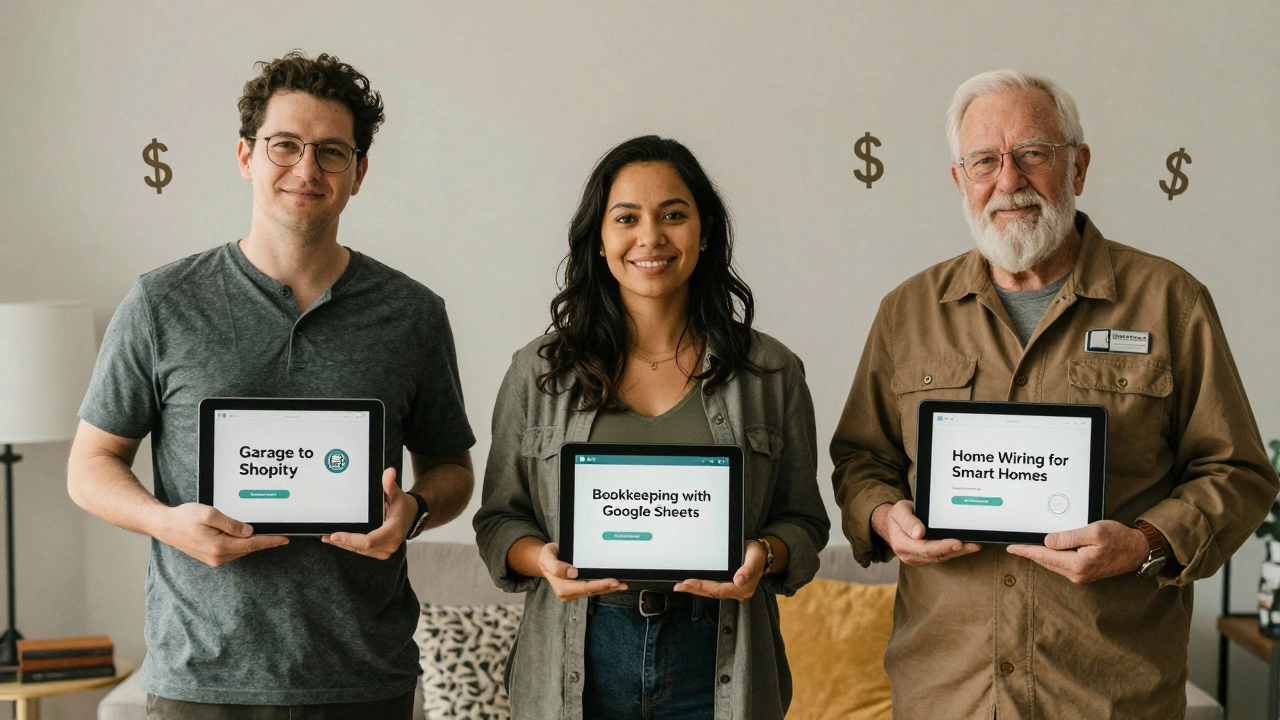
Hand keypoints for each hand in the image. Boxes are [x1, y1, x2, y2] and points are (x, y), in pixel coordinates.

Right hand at [155, 502, 288, 567]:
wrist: (166, 527)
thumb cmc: (185, 518)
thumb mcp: (209, 514)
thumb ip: (230, 523)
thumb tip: (249, 531)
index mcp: (219, 546)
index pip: (252, 544)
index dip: (270, 541)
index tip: (284, 540)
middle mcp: (218, 557)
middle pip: (249, 548)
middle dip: (263, 540)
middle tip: (277, 531)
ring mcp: (215, 560)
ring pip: (241, 549)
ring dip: (250, 541)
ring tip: (254, 529)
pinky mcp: (213, 558)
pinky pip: (233, 550)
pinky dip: (240, 543)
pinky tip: (240, 534)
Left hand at [323, 468, 415, 559]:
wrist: (410, 516)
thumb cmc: (401, 505)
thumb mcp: (396, 493)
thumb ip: (389, 484)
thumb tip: (389, 471)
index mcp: (394, 530)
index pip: (369, 540)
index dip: (351, 539)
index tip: (336, 535)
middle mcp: (390, 544)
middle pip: (362, 547)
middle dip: (344, 542)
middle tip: (327, 536)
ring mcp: (385, 551)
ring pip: (360, 551)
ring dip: (345, 545)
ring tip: (328, 538)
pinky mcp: (379, 552)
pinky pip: (362, 551)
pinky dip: (349, 546)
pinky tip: (337, 541)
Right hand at [538, 542, 627, 601]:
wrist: (546, 558)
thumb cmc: (547, 557)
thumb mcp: (547, 558)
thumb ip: (556, 566)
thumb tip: (573, 572)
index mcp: (562, 587)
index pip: (584, 587)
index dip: (598, 585)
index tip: (611, 581)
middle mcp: (569, 592)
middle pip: (591, 591)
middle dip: (607, 588)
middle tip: (621, 583)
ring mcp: (575, 591)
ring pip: (595, 592)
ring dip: (609, 589)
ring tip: (623, 585)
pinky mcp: (580, 588)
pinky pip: (594, 589)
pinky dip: (606, 587)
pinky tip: (616, 585)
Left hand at [674, 539, 766, 599]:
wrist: (761, 553)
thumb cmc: (757, 554)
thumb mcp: (754, 559)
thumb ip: (747, 570)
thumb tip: (738, 581)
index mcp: (744, 588)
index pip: (720, 590)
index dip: (705, 587)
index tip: (691, 583)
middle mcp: (737, 592)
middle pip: (713, 593)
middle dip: (696, 590)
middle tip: (680, 586)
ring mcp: (732, 590)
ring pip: (711, 592)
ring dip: (695, 590)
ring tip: (681, 587)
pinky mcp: (727, 586)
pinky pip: (712, 589)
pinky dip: (700, 587)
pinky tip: (691, 585)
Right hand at [871, 500, 979, 565]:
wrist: (890, 523)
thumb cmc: (897, 515)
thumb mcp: (899, 511)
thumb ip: (908, 521)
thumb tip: (919, 533)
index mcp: (901, 544)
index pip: (924, 548)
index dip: (942, 547)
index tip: (957, 542)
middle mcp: (909, 555)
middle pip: (936, 555)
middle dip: (955, 551)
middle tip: (973, 545)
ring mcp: (917, 558)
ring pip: (940, 558)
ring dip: (958, 553)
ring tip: (974, 546)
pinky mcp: (924, 558)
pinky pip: (941, 556)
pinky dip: (953, 552)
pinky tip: (966, 547)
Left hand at [1006, 520, 1149, 583]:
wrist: (1137, 551)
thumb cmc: (1119, 539)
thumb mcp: (1093, 532)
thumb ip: (1068, 537)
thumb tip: (1047, 541)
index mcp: (1078, 564)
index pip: (1044, 556)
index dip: (1026, 551)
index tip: (1012, 548)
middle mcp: (1077, 574)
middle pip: (1046, 561)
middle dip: (1030, 553)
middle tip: (1014, 546)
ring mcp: (1080, 575)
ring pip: (1053, 564)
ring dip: (1040, 555)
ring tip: (1026, 547)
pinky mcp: (1084, 573)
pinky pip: (1062, 564)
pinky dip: (1052, 557)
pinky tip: (1047, 550)